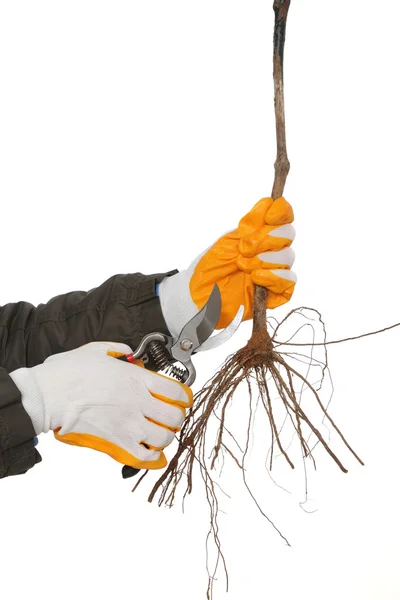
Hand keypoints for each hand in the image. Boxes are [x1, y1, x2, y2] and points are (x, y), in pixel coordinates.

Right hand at [9, 342, 192, 469]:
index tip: (180, 399)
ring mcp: (129, 424)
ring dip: (164, 437)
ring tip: (157, 434)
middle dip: (176, 418)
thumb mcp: (97, 350)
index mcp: (136, 379)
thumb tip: (129, 355)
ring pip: (164, 438)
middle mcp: (138, 402)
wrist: (48, 395)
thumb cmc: (68, 373)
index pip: (175, 391)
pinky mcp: (116, 442)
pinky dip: (150, 457)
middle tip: (169, 418)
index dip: (182, 396)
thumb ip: (120, 351)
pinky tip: (148, 451)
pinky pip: (144, 456)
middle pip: (175, 417)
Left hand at [159, 196, 295, 335]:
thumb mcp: (227, 240)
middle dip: (267, 238)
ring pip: (289, 256)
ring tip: (243, 266)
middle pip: (288, 233)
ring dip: (265, 259)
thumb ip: (251, 223)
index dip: (280, 212)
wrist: (199, 297)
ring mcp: (276, 271)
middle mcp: (271, 250)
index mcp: (260, 234)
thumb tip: (270, 202)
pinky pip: (289, 280)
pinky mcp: (278, 293)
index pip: (283, 215)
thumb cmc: (210, 268)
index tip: (269, 217)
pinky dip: (274, 276)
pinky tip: (256, 278)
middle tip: (243, 248)